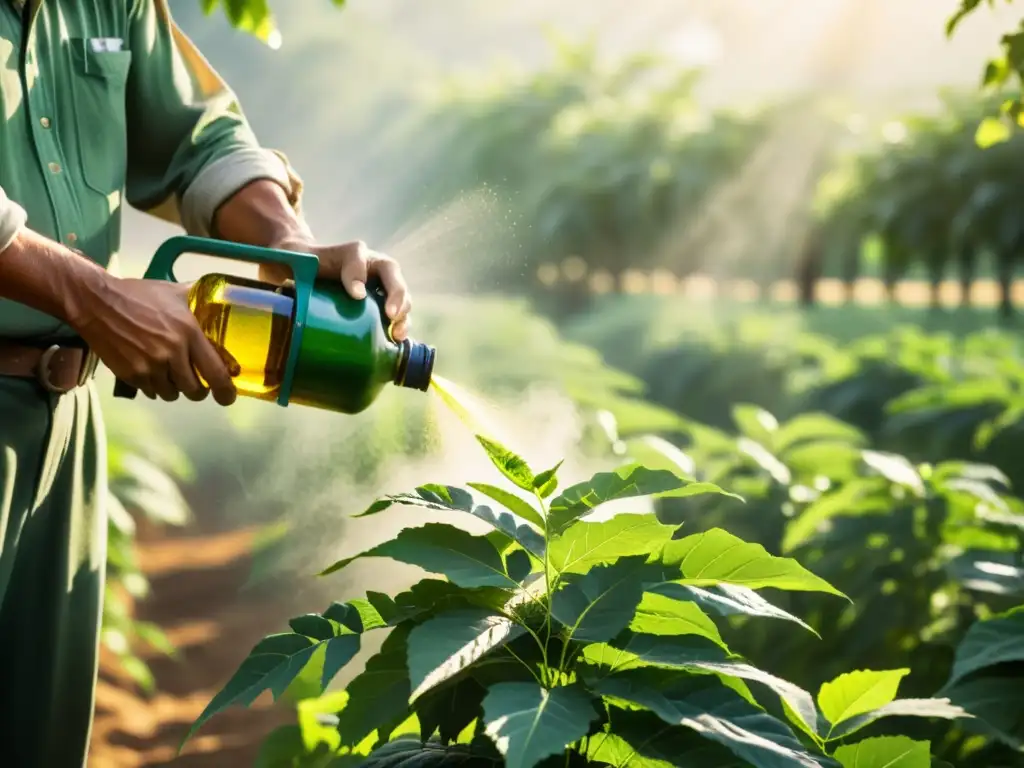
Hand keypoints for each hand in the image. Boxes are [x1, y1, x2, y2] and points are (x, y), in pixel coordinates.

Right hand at [69, 274, 238, 404]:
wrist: (97, 303)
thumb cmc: (139, 295)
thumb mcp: (174, 292)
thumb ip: (198, 299)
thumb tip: (221, 298)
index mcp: (188, 333)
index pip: (215, 372)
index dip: (225, 391)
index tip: (228, 397)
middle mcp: (172, 353)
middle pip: (195, 390)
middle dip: (198, 390)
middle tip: (196, 381)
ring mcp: (150, 366)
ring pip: (172, 394)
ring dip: (175, 388)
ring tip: (170, 373)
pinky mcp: (131, 375)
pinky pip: (151, 392)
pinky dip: (155, 386)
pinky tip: (152, 371)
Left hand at [268, 238, 412, 340]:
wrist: (301, 271)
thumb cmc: (298, 261)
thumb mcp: (298, 257)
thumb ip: (302, 262)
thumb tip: (307, 287)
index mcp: (353, 253)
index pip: (359, 258)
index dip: (359, 274)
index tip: (355, 294)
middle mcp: (372, 269)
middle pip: (393, 277)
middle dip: (397, 296)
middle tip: (392, 316)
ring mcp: (378, 291)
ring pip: (400, 298)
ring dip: (404, 316)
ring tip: (398, 335)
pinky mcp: (377, 311)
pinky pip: (394, 319)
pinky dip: (397, 332)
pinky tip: (395, 346)